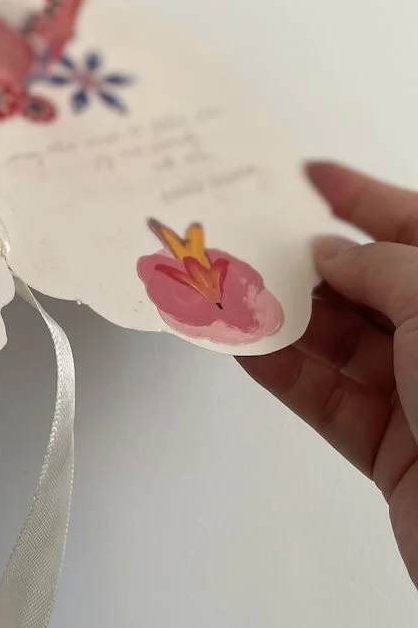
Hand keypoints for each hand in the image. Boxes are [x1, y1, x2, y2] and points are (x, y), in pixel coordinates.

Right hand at [240, 161, 417, 588]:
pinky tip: (243, 345)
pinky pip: (327, 400)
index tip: (309, 176)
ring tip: (229, 286)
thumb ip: (378, 267)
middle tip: (251, 236)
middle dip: (311, 261)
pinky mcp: (395, 452)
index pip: (415, 229)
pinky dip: (282, 371)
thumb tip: (331, 254)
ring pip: (342, 343)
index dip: (362, 197)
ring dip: (285, 316)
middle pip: (372, 286)